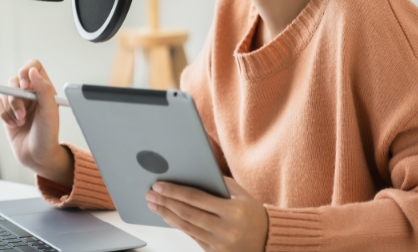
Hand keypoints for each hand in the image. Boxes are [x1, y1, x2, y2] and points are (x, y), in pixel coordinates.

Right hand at [0, 59, 72, 186]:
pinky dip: (3, 114)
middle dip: (16, 97)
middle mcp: (31, 92)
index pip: (33, 66)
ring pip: (4, 92)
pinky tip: (13, 125)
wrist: (37, 156)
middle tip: (23, 113)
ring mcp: (18, 102)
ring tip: (20, 122)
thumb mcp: (49, 112)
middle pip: (15, 79)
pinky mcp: (7, 111)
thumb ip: (43, 89)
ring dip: (10, 109)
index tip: (25, 85)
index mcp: (45, 88)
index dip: (26, 72)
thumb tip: (32, 70)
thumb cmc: (47, 134)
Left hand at [146, 177, 267, 251]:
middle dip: (165, 202)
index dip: (175, 191)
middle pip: (187, 214)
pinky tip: (168, 216)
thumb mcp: (240, 193)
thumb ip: (217, 182)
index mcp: (233, 211)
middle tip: (150, 193)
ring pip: (186, 227)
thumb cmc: (252, 212)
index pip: (196, 198)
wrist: (267, 239)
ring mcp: (220, 244)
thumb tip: (189, 172)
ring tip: (153, 204)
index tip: (159, 185)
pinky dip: (178, 225)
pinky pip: (192, 237)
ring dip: (167, 215)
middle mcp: (226, 229)